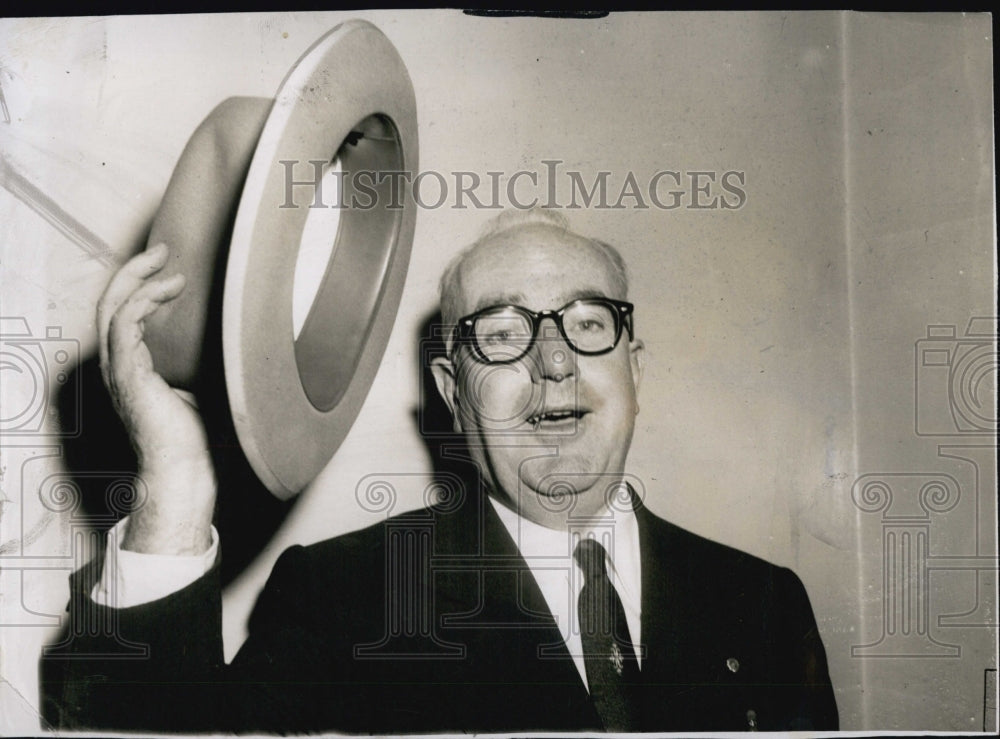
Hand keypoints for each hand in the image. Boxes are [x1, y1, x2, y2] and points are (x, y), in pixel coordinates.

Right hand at [98, 243, 215, 554]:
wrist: (183, 467)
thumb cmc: (191, 436)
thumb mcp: (193, 390)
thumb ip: (191, 367)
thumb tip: (222, 347)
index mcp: (129, 366)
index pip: (122, 315)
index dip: (140, 286)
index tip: (169, 270)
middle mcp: (117, 365)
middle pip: (110, 302)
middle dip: (134, 271)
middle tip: (161, 251)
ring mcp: (118, 369)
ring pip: (113, 307)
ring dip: (139, 281)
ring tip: (169, 269)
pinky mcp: (128, 373)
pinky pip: (124, 323)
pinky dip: (142, 301)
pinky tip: (166, 292)